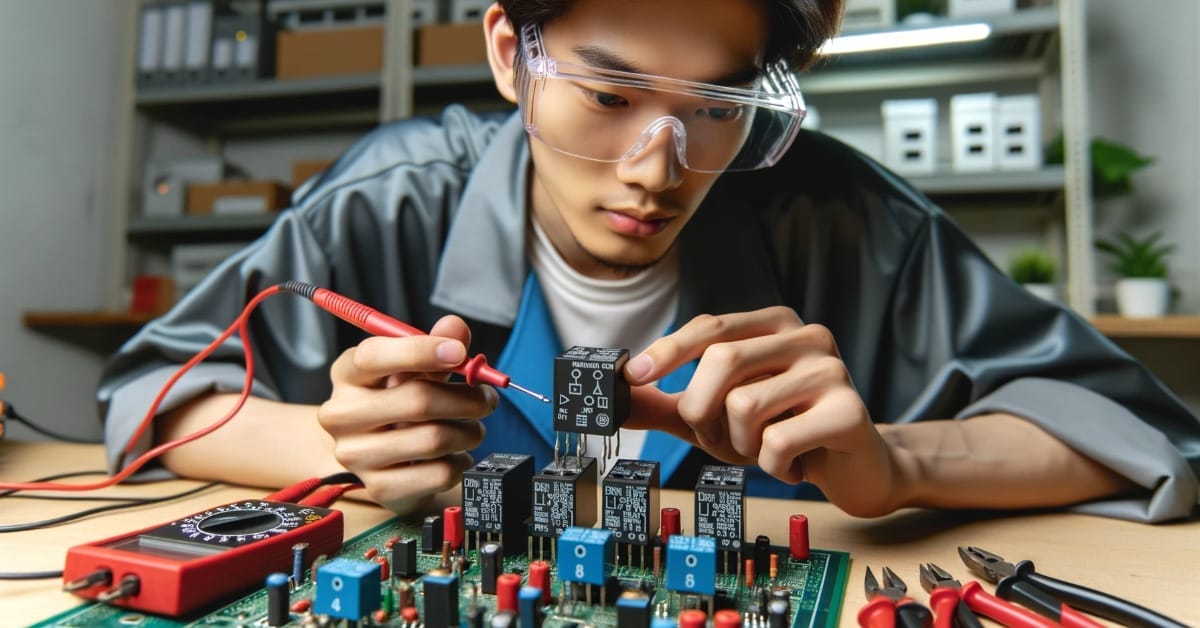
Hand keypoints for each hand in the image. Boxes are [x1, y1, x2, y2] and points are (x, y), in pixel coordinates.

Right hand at [317, 315, 496, 513]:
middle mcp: (342, 414)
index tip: (459, 352)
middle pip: (416, 401)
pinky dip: (461, 462)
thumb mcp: (414, 367)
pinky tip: (457, 455)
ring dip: (470, 431)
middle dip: (466, 398)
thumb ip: (436, 343)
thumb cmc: (399, 401)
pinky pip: (439, 473)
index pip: (374, 357)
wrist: (379, 456)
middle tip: (487, 398)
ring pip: (434, 439)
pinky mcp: (380, 487)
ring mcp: (357, 455)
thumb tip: (455, 329)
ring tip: (473, 427)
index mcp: (347, 374)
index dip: (421, 351)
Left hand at [623, 307, 905, 516]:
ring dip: (741, 445)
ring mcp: (832, 369)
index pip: (711, 327)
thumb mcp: (717, 416)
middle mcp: (806, 336)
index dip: (668, 351)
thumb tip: (615, 398)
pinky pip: (777, 442)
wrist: (855, 468)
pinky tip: (795, 464)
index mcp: (774, 325)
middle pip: (722, 362)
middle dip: (704, 412)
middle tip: (721, 438)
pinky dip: (773, 467)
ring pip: (745, 406)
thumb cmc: (782, 433)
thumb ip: (668, 404)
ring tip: (766, 450)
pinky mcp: (850, 411)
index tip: (634, 377)